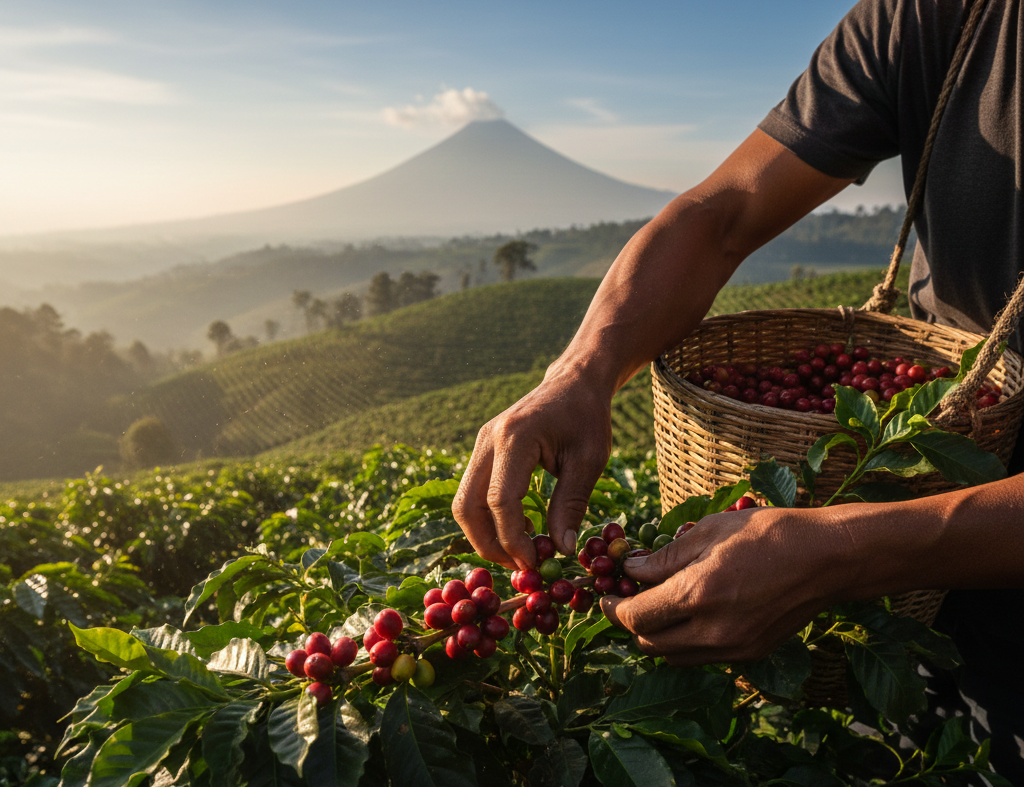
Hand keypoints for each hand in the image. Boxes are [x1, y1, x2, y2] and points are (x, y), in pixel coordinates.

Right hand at [452, 368, 612, 569]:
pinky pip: (473, 493)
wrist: (574, 383)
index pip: (500, 501)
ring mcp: (481, 444)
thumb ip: (572, 505)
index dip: (513, 539)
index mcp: (515, 438)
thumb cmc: (587, 418)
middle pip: (466, 506)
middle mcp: (488, 440)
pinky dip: (488, 519)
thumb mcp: (589, 461)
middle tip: (520, 565)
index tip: (534, 562)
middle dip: (488, 544)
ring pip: (463, 503)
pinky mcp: (482, 451)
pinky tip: (518, 531)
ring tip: (520, 552)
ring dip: (485, 535)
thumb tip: (562, 551)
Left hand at [601, 506, 854, 664]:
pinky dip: (683, 641)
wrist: (828, 558)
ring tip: (654, 604)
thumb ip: (665, 557)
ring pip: (673, 657)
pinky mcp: (750, 655)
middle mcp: (713, 631)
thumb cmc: (769, 534)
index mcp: (699, 596)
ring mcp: (734, 648)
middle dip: (630, 623)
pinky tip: (687, 613)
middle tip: (623, 598)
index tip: (605, 593)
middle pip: (649, 644)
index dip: (613, 607)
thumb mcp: (708, 531)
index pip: (636, 618)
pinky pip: (700, 656)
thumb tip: (631, 569)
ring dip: (655, 636)